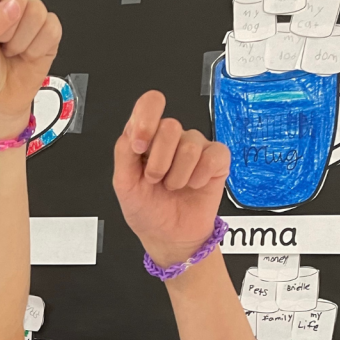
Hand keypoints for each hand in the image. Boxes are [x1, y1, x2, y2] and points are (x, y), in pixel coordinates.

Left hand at [0, 0, 61, 141]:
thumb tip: (12, 6)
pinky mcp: (47, 33)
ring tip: (11, 52)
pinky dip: (38, 48)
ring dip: (22, 40)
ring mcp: (28, 18)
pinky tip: (27, 55)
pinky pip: (52, 27)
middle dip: (7, 27)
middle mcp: (5, 5)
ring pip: (37, 9)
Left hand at [113, 91, 231, 267]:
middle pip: (170, 127)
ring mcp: (195, 147)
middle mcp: (171, 138)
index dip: (146, 119)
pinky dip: (199, 177)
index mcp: (146, 137)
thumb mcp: (124, 183)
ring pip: (189, 144)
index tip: (139, 146)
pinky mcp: (216, 160)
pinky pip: (212, 155)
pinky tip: (193, 185)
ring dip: (177, 175)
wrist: (167, 236)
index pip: (150, 104)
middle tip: (155, 181)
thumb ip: (123, 152)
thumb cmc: (146, 208)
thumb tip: (134, 133)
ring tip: (172, 187)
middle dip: (158, 163)